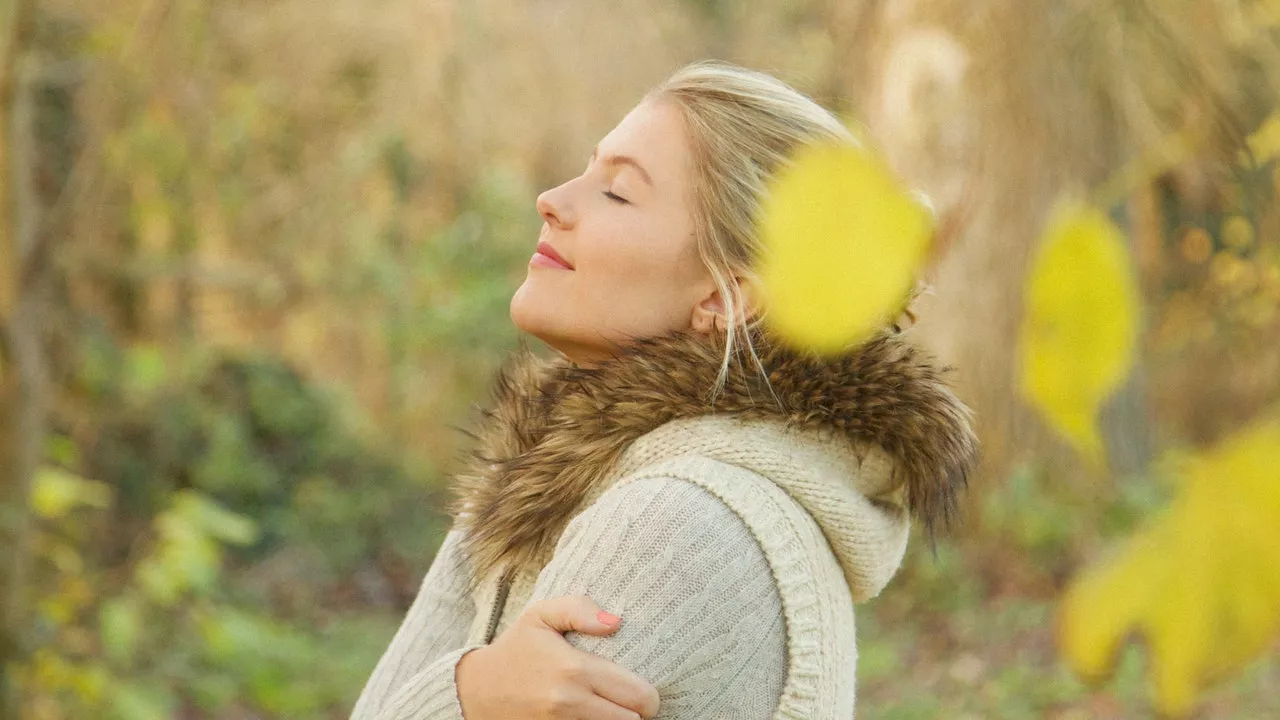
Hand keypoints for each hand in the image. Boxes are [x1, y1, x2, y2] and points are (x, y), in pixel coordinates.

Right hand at [455, 595, 659, 718]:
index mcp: (573, 669)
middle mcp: (569, 703)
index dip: (649, 694)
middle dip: (638, 711)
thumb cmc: (516, 649)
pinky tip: (594, 715)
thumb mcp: (541, 615)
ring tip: (613, 706)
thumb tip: (616, 622)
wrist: (475, 691)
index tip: (642, 687)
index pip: (638, 695)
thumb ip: (579, 609)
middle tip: (630, 700)